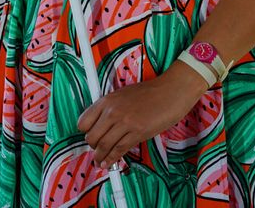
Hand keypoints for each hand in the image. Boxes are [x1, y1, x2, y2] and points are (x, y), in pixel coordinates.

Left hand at [77, 65, 207, 168]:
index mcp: (107, 100)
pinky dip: (112, 159)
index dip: (85, 132)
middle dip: (93, 146)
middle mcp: (112, 111)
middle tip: (97, 149)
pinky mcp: (137, 133)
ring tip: (100, 161)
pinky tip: (110, 163)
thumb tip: (102, 125)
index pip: (83, 122)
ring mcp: (125, 122)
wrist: (170, 91)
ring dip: (100, 157)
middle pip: (91, 137)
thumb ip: (111, 108)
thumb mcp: (123, 95)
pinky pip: (119, 150)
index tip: (89, 136)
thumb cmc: (150, 92)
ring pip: (103, 146)